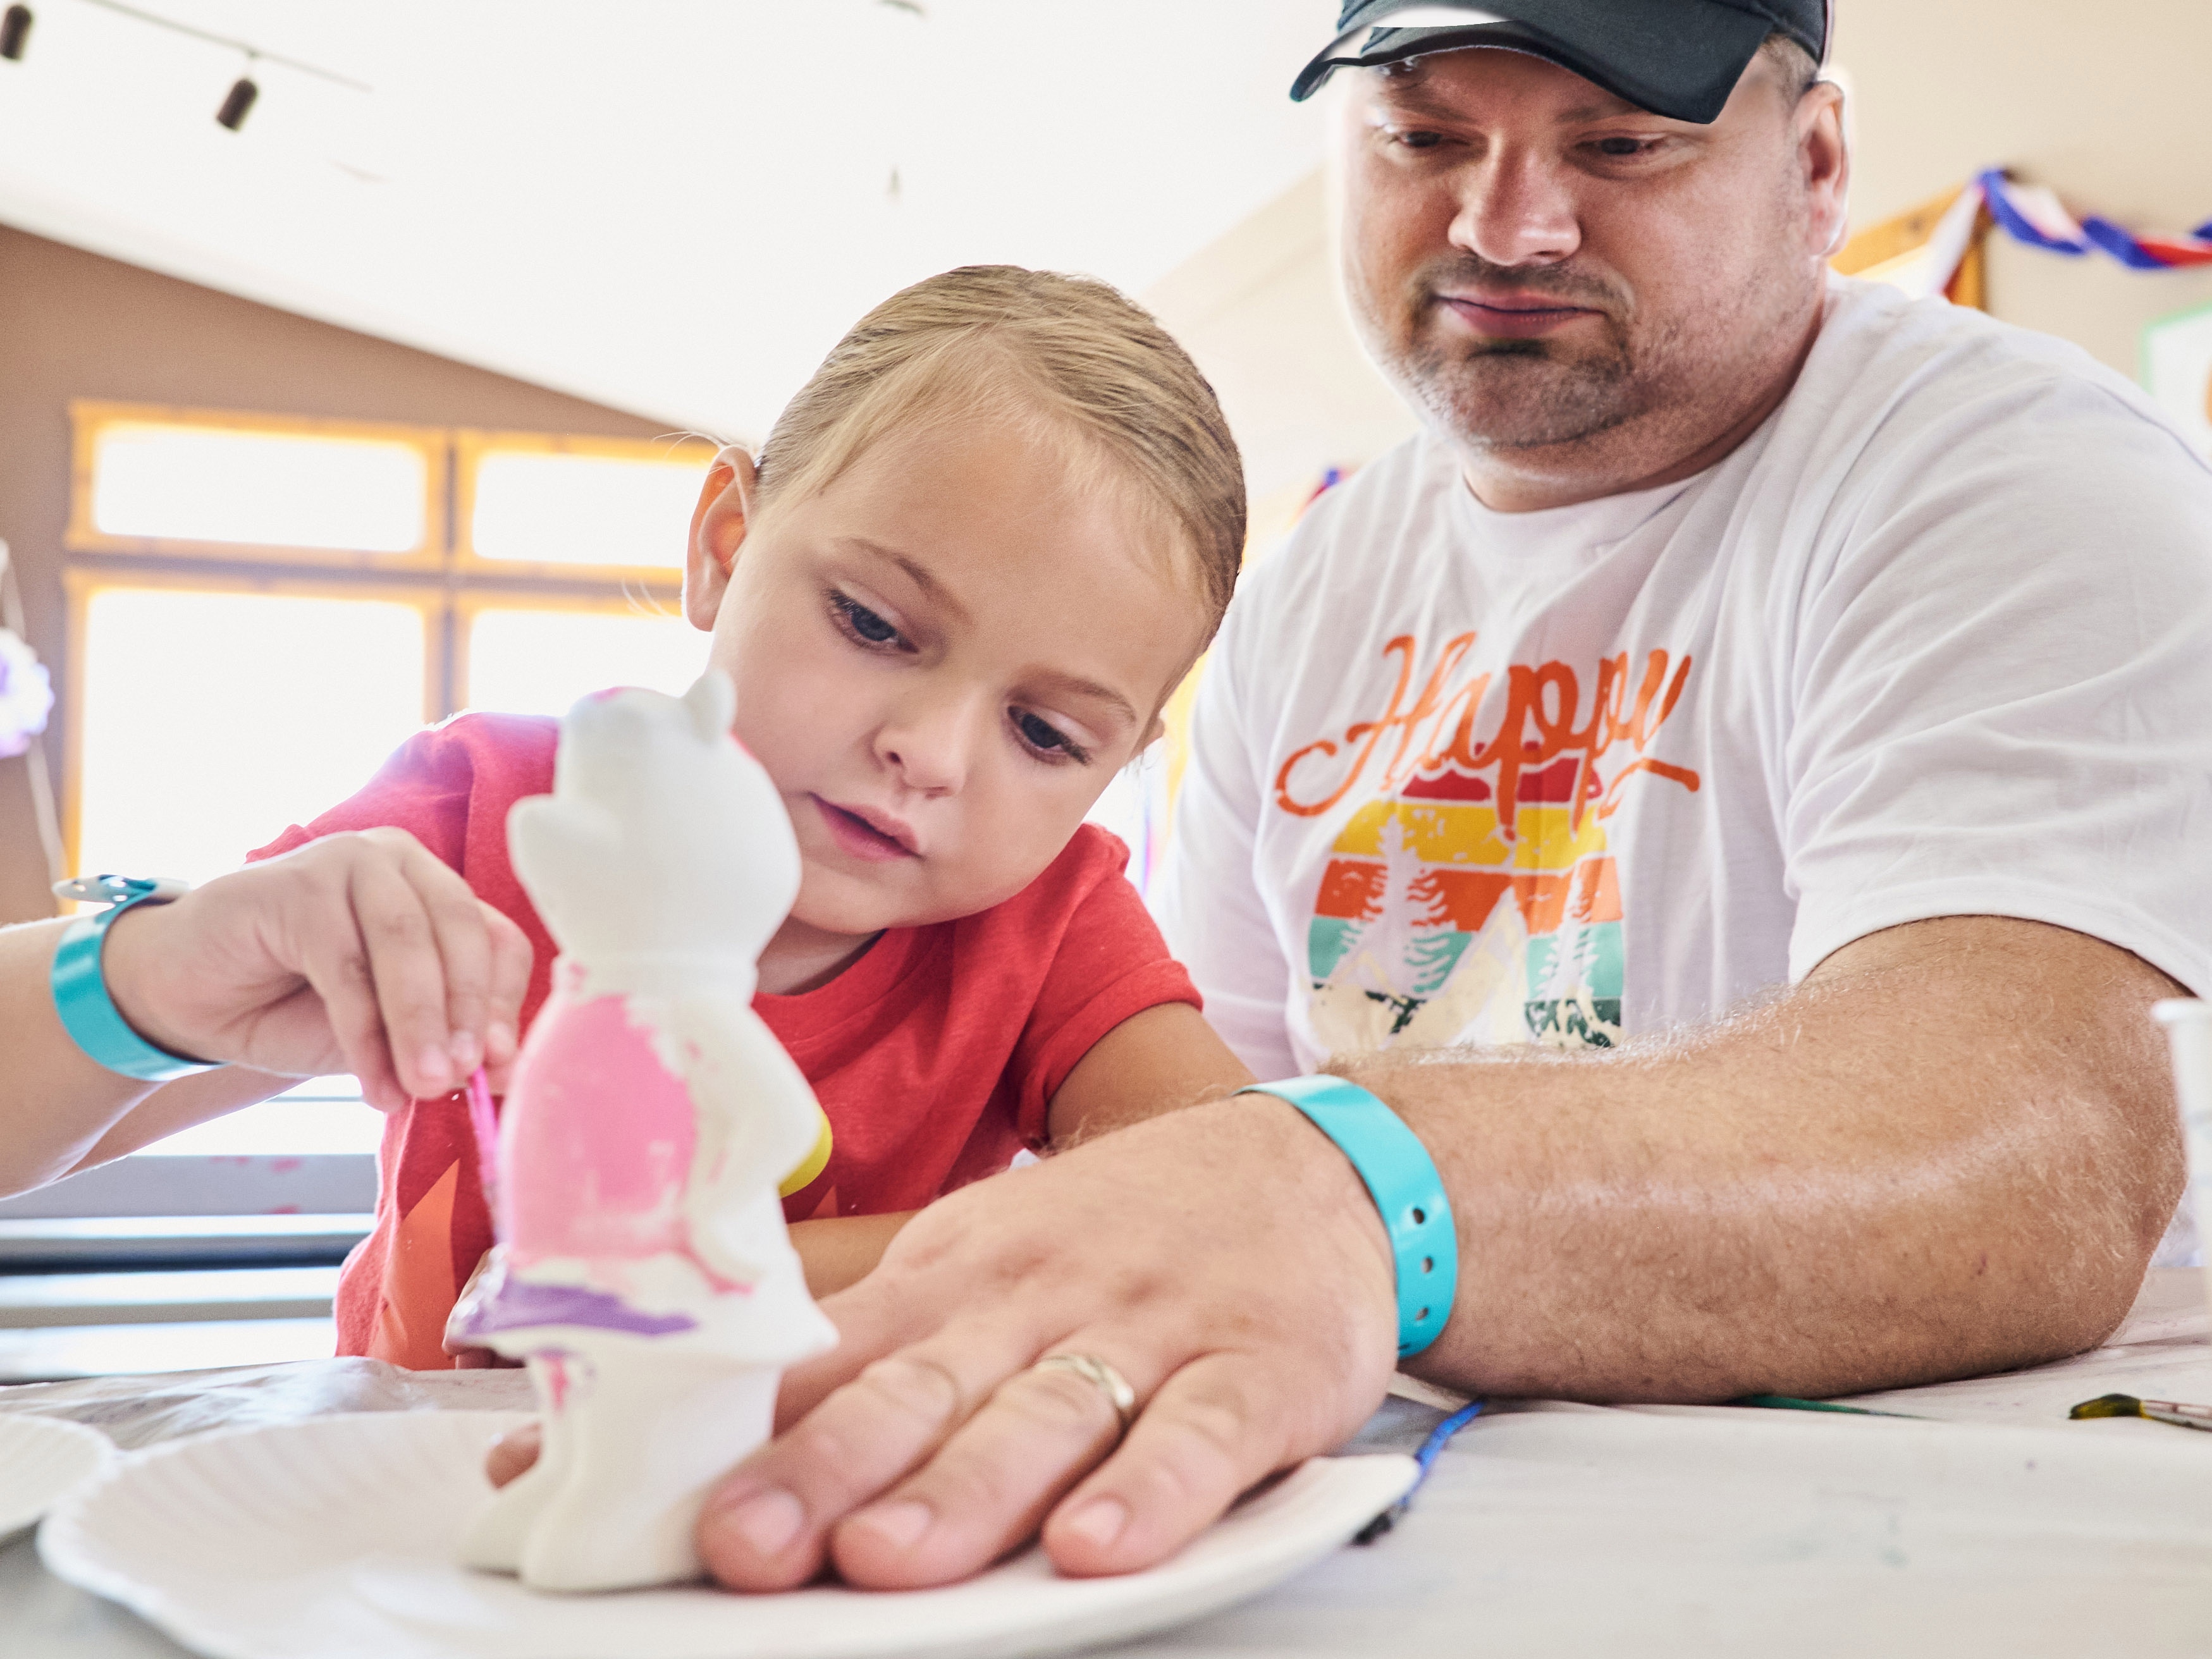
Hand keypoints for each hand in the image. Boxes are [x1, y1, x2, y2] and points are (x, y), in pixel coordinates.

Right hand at [99, 829, 531, 1109]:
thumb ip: (436, 1041)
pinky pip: (344, 964)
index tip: (501, 1067)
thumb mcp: (385, 1032)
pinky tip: (373, 1082)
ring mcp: (348, 862)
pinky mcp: (294, 884)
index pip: (497, 940)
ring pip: (404, 943)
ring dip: (419, 1023)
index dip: (504, 1003)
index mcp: (436, 891)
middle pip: (460, 932)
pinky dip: (364, 1031)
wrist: (192, 1000)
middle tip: (464, 1078)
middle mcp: (401, 864)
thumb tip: (499, 1072)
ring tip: (424, 1087)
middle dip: (467, 1013)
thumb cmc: (297, 1009)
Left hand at [694, 1097, 1398, 1589]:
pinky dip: (1151, 1492)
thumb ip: (880, 1353)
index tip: (674, 1498)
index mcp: (958, 1278)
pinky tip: (1097, 1545)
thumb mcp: (985, 1263)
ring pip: (1046, 1417)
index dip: (758, 1433)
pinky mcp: (1258, 1369)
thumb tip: (735, 1439)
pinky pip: (1201, 1437)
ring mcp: (1150, 1330)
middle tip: (748, 1542)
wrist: (1303, 1165)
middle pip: (923, 1390)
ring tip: (887, 1556)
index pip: (841, 1358)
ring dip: (963, 1491)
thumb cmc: (1116, 1236)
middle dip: (829, 1471)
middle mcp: (1039, 1300)